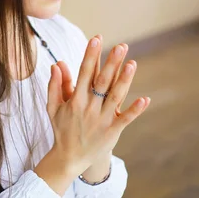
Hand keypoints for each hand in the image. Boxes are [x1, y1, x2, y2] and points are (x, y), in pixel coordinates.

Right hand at [45, 35, 149, 176]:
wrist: (69, 158)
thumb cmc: (62, 129)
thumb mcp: (53, 107)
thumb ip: (55, 85)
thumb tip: (57, 63)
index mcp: (75, 100)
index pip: (84, 73)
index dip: (91, 55)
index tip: (97, 39)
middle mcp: (89, 107)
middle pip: (102, 81)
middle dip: (111, 63)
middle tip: (121, 46)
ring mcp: (102, 119)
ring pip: (115, 96)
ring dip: (125, 80)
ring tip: (132, 64)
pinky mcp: (112, 131)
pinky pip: (125, 119)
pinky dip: (135, 110)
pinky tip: (145, 100)